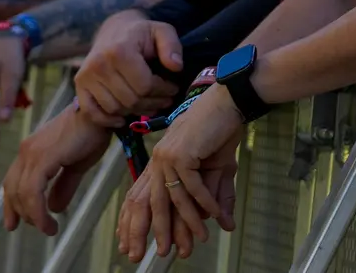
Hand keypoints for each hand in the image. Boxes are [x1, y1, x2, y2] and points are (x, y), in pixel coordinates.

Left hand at [1, 106, 114, 234]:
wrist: (100, 113)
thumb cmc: (91, 133)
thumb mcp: (76, 165)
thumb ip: (64, 186)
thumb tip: (55, 208)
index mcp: (32, 151)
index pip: (12, 182)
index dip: (11, 205)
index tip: (13, 224)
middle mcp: (27, 151)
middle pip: (13, 189)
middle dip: (21, 214)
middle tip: (39, 228)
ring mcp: (33, 153)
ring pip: (22, 193)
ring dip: (33, 217)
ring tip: (49, 229)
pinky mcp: (43, 157)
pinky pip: (33, 191)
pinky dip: (38, 210)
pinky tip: (50, 221)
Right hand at [73, 16, 182, 121]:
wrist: (114, 31)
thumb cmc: (141, 34)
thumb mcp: (161, 31)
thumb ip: (171, 46)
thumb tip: (176, 67)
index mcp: (119, 50)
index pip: (145, 85)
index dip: (164, 91)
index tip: (173, 88)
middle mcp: (99, 64)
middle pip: (131, 100)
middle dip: (153, 103)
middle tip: (165, 99)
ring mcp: (86, 76)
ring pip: (116, 109)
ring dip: (136, 111)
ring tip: (149, 103)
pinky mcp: (79, 86)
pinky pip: (94, 113)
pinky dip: (109, 120)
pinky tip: (124, 118)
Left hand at [117, 86, 242, 258]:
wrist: (227, 102)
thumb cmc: (219, 131)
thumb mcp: (216, 170)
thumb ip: (216, 197)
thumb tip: (225, 224)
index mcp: (158, 162)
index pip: (139, 196)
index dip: (132, 222)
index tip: (129, 244)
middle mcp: (157, 160)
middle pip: (151, 203)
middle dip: (155, 231)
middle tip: (161, 253)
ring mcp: (166, 156)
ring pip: (174, 198)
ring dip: (189, 221)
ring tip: (200, 239)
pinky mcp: (181, 154)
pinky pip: (192, 187)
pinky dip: (205, 203)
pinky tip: (215, 215)